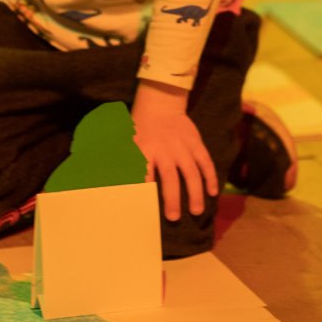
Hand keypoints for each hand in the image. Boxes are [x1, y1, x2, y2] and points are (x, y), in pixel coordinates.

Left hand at [131, 81, 217, 220]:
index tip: (145, 210)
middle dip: (172, 198)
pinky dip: (210, 177)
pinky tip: (213, 192)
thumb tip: (108, 182)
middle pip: (170, 177)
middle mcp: (165, 149)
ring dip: (195, 192)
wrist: (160, 104)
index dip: (144, 191)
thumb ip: (122, 161)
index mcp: (144, 150)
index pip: (144, 174)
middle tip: (174, 217)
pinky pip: (205, 161)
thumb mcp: (127, 142)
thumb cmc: (140, 129)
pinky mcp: (196, 142)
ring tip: (197, 211)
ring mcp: (182, 146)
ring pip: (191, 172)